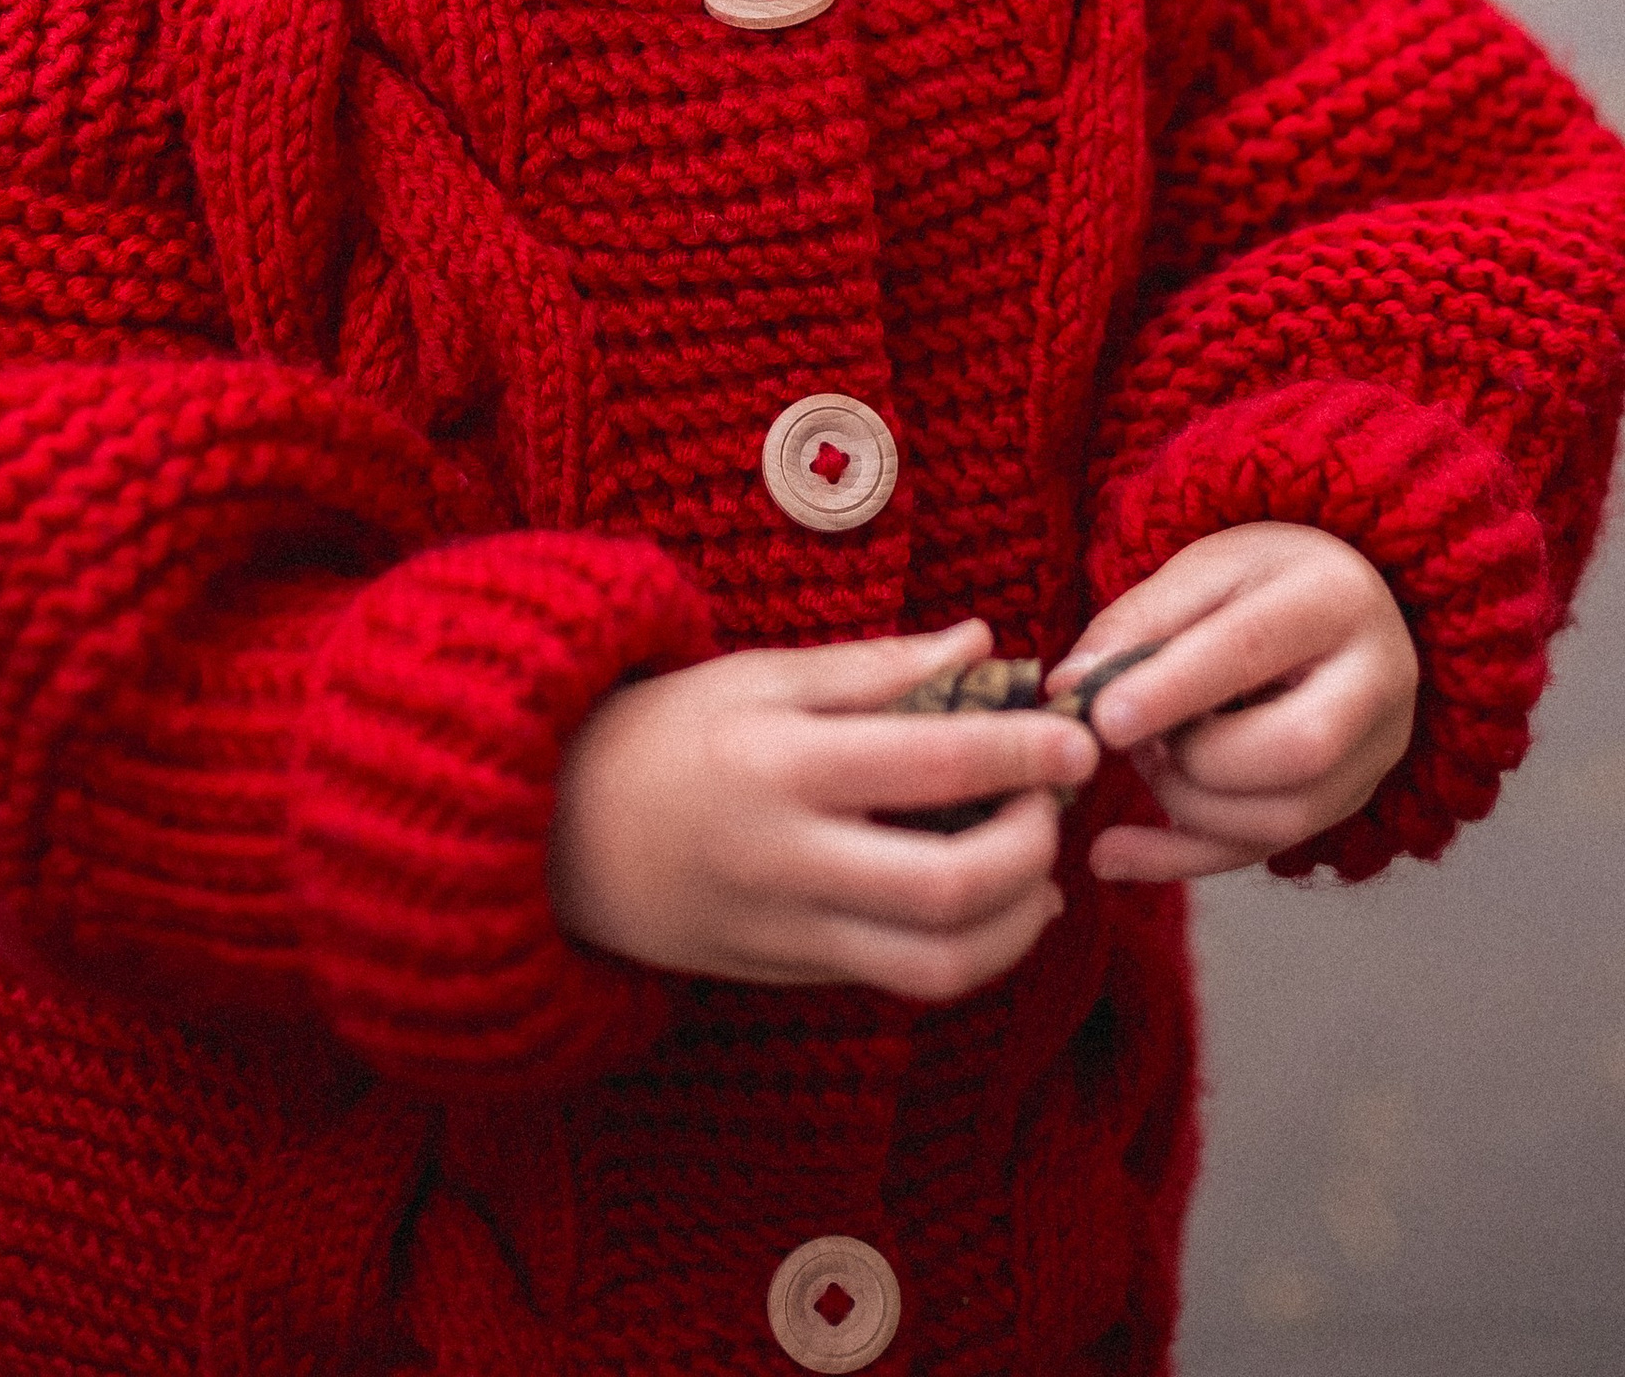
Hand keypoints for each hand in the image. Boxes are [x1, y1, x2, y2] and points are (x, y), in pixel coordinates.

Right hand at [551, 620, 1097, 997]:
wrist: (547, 833)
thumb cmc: (661, 730)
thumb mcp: (759, 674)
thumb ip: (878, 669)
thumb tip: (985, 643)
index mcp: (782, 762)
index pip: (932, 766)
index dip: (1022, 754)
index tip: (1077, 738)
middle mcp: (788, 858)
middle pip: (948, 887)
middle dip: (1030, 849)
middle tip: (1055, 803)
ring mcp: (785, 930)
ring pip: (935, 964)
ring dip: (1014, 923)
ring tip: (1038, 869)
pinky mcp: (786, 975)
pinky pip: (898, 981)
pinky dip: (967, 953)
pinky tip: (995, 909)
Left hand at [1051, 526, 1417, 884]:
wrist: (1346, 608)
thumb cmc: (1264, 582)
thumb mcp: (1204, 570)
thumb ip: (1137, 623)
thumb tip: (1069, 686)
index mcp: (1335, 597)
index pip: (1253, 649)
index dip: (1173, 689)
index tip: (1103, 719)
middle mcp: (1376, 682)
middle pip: (1295, 750)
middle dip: (1196, 758)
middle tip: (1135, 735)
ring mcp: (1373, 754)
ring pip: (1284, 818)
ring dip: (1187, 803)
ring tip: (1146, 757)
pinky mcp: (1348, 802)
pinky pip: (1266, 852)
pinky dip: (1181, 858)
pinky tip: (1113, 854)